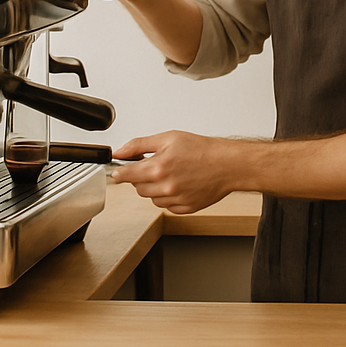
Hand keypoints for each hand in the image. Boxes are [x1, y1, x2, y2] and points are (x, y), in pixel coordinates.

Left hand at [111, 131, 235, 213]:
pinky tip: (179, 184)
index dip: (120, 172)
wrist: (227, 164)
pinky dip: (168, 196)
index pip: (125, 175)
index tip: (118, 171)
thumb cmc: (202, 149)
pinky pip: (166, 205)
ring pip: (151, 198)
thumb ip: (139, 145)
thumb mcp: (168, 138)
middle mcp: (165, 187)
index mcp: (158, 168)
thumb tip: (119, 151)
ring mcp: (175, 200)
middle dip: (141, 177)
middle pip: (138, 188)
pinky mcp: (185, 208)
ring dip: (155, 188)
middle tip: (155, 165)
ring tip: (171, 174)